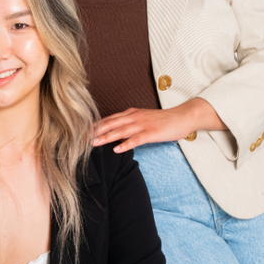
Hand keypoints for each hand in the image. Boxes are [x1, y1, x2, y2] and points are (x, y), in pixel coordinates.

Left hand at [93, 98, 226, 152]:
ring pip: (121, 131)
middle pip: (111, 123)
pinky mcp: (152, 132)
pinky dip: (126, 144)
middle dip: (95, 131)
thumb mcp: (145, 119)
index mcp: (132, 113)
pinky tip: (117, 149)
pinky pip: (137, 139)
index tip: (82, 132)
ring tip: (93, 144)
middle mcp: (135, 117)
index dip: (96, 125)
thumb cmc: (165, 120)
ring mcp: (143, 124)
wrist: (183, 116)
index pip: (110, 119)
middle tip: (80, 138)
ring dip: (106, 137)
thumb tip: (117, 134)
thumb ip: (131, 125)